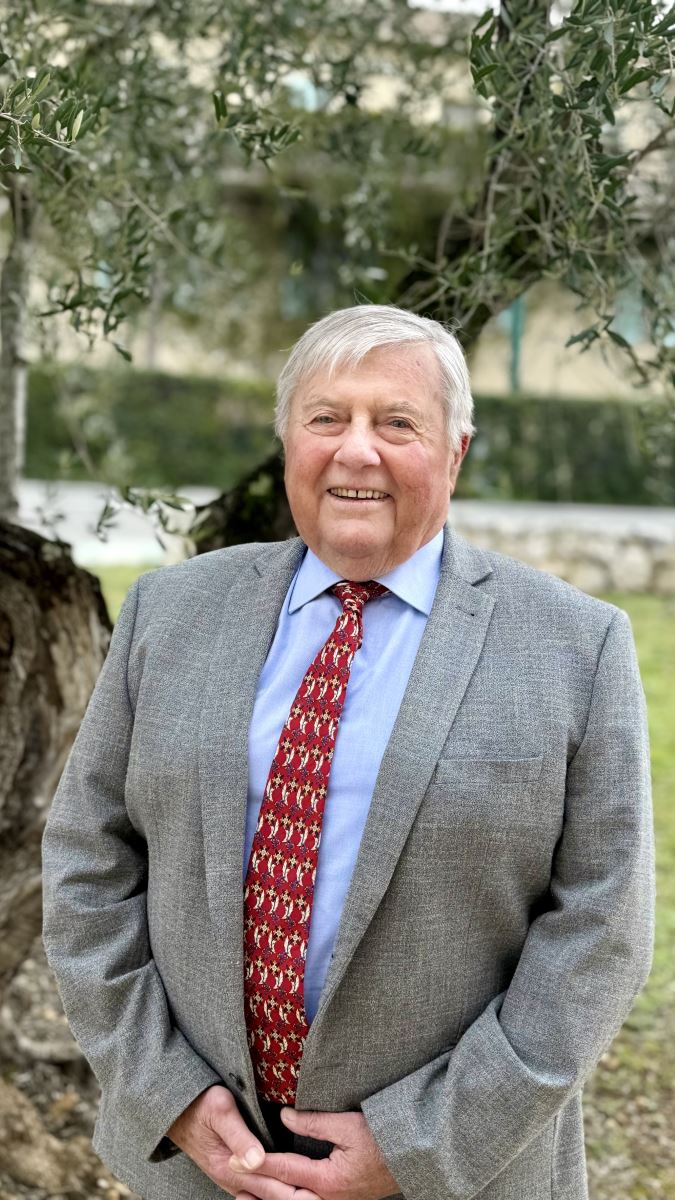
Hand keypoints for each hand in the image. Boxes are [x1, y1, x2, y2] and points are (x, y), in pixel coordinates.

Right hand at [166, 1085, 319, 1199]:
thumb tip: (258, 1160)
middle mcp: (233, 1180)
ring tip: (314, 1195)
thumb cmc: (198, 1103)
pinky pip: (259, 1190)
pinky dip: (277, 1192)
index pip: (272, 1185)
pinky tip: (292, 1189)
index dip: (297, 1187)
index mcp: (231, 1167)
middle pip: (273, 1196)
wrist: (174, 1109)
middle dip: (299, 1196)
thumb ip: (239, 1135)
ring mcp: (234, 1179)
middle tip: (324, 1195)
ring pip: (266, 1196)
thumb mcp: (219, 1110)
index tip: (319, 1189)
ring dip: (288, 1195)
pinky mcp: (234, 1173)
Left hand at [236, 1108, 398, 1199]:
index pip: (284, 1170)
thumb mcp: (347, 1124)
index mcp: (328, 1181)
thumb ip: (313, 1122)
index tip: (235, 1158)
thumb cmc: (383, 1139)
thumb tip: (284, 1116)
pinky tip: (275, 1197)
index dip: (258, 1163)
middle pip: (283, 1198)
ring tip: (243, 1195)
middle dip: (256, 1187)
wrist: (412, 1158)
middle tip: (231, 1175)